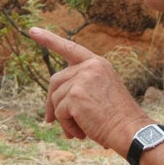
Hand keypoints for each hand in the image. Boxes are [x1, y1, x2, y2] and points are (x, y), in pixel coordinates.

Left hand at [29, 27, 149, 151]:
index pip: (70, 48)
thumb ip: (80, 86)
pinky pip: (59, 113)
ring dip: (63, 118)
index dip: (50, 40)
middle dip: (51, 102)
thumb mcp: (102, 93)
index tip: (33, 31)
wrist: (130, 130)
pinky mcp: (74, 95)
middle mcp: (90, 67)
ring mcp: (81, 79)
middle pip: (56, 80)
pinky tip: (80, 133)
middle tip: (50, 120)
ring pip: (56, 99)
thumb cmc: (118, 118)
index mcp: (98, 64)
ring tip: (80, 130)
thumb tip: (53, 100)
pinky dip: (67, 126)